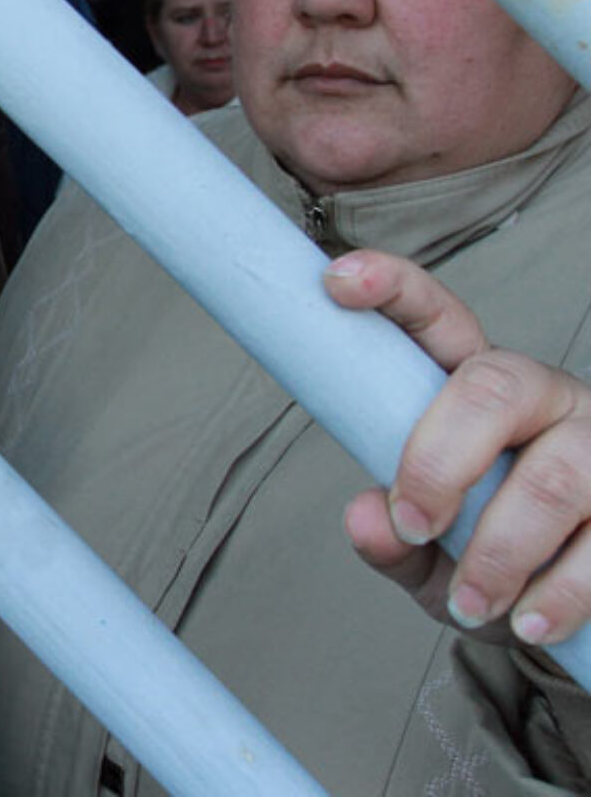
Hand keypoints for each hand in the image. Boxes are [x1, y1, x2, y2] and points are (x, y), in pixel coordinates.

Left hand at [324, 250, 590, 648]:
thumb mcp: (432, 554)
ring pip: (556, 475)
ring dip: (501, 550)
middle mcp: (547, 398)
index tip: (336, 281)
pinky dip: (563, 593)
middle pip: (493, 388)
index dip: (392, 290)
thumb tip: (366, 518)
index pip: (438, 321)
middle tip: (414, 526)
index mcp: (478, 390)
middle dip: (439, 462)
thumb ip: (393, 539)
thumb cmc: (493, 557)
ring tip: (473, 604)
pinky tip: (530, 621)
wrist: (578, 606)